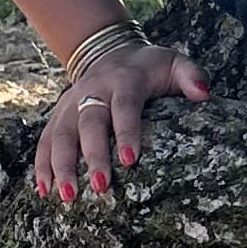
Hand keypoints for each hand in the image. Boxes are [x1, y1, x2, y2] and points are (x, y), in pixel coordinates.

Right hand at [34, 36, 208, 204]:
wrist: (108, 51)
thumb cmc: (148, 67)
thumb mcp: (173, 62)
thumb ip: (191, 75)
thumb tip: (204, 94)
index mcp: (124, 81)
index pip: (124, 106)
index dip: (126, 131)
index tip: (130, 160)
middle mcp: (92, 91)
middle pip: (88, 123)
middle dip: (92, 155)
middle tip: (100, 187)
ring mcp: (70, 104)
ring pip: (60, 134)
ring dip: (61, 166)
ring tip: (68, 196)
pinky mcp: (57, 116)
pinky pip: (44, 141)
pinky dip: (42, 166)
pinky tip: (44, 192)